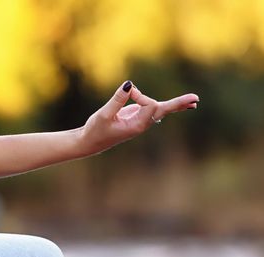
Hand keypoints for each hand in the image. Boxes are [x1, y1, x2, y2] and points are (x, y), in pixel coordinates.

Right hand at [81, 80, 198, 154]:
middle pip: (163, 110)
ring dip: (177, 105)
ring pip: (161, 110)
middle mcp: (141, 124)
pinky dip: (167, 106)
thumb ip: (117, 99)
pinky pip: (154, 109)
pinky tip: (180, 107)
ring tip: (194, 101)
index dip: (140, 95)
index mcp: (136, 125)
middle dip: (178, 104)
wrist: (89, 143)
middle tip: (196, 99)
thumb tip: (130, 85)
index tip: (128, 93)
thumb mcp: (104, 114)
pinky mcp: (135, 117)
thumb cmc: (95, 130)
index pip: (149, 105)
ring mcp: (139, 121)